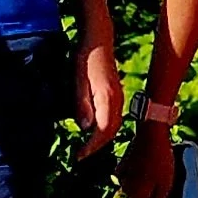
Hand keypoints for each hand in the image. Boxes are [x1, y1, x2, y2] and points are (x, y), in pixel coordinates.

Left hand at [74, 33, 124, 157]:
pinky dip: (105, 130)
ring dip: (102, 140)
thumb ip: (82, 104)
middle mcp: (117, 100)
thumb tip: (85, 128)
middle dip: (97, 147)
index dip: (92, 146)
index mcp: (107, 98)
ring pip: (114, 126)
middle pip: (111, 132)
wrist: (99, 40)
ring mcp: (119, 97)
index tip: (79, 156)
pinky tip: (93, 132)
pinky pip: (114, 118)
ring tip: (86, 148)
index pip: (103, 131)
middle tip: (81, 156)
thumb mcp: (78, 80)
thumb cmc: (86, 58)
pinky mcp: (116, 95)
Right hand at [123, 120, 177, 197]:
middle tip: (162, 186)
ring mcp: (124, 177)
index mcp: (139, 196)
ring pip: (132, 189)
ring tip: (155, 173)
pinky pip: (128, 176)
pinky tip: (144, 166)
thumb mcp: (166, 186)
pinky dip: (135, 173)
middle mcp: (128, 190)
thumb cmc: (162, 161)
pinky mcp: (123, 165)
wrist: (151, 134)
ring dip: (142, 185)